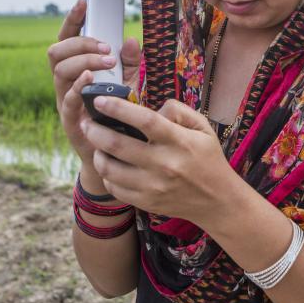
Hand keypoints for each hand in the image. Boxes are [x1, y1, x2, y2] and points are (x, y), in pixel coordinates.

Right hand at [46, 0, 141, 165]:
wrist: (116, 154)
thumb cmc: (119, 115)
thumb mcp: (129, 84)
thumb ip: (130, 63)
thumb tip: (131, 40)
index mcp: (76, 70)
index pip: (67, 39)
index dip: (72, 20)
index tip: (83, 2)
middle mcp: (65, 83)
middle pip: (57, 52)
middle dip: (80, 43)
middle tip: (105, 47)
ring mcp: (65, 101)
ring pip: (59, 71)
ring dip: (83, 60)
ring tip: (106, 61)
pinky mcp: (71, 121)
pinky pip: (68, 99)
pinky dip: (78, 86)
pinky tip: (91, 78)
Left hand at [81, 97, 232, 221]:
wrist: (216, 200)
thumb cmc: (207, 158)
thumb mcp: (203, 127)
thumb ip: (179, 110)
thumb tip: (153, 107)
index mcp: (179, 141)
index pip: (144, 121)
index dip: (117, 108)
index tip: (99, 100)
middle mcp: (164, 164)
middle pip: (117, 144)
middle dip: (95, 130)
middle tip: (87, 122)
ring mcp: (153, 186)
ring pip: (109, 168)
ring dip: (97, 153)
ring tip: (96, 144)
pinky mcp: (146, 202)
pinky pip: (114, 187)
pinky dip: (107, 174)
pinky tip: (110, 165)